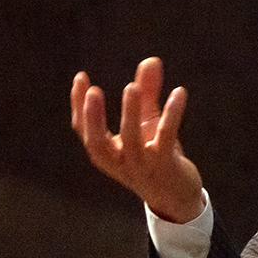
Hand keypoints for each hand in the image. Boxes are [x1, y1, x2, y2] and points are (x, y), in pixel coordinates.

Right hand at [71, 57, 204, 222]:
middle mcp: (120, 163)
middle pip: (98, 144)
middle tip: (92, 90)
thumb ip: (147, 93)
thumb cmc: (156, 158)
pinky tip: (179, 93)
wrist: (177, 198)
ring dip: (130, 113)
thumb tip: (151, 59)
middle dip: (93, 118)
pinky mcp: (166, 166)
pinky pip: (166, 138)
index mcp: (108, 154)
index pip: (84, 132)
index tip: (80, 77)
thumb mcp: (148, 124)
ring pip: (132, 142)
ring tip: (132, 86)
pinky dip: (171, 115)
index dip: (79, 106)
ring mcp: (142, 167)